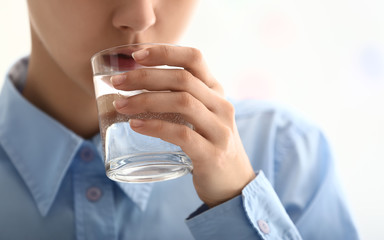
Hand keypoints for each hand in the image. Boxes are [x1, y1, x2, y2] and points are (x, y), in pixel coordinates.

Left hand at [111, 45, 255, 206]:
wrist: (233, 181)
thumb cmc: (208, 144)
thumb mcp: (202, 116)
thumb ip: (181, 99)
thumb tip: (137, 85)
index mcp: (216, 92)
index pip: (194, 59)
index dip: (165, 52)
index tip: (136, 54)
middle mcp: (221, 106)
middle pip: (183, 79)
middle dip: (145, 77)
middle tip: (117, 82)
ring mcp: (219, 130)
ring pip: (183, 102)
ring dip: (146, 100)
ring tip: (120, 105)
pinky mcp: (212, 154)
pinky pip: (182, 134)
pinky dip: (156, 127)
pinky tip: (136, 125)